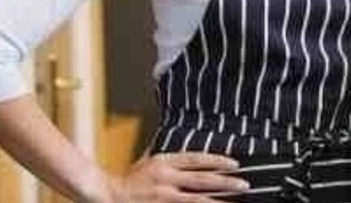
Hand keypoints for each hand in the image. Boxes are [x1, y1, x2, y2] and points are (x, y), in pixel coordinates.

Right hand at [100, 152, 248, 201]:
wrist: (106, 195)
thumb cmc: (129, 180)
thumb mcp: (149, 162)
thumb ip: (169, 159)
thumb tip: (188, 154)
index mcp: (164, 162)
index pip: (197, 159)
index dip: (218, 161)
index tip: (235, 164)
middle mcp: (166, 178)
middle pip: (202, 179)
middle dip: (225, 182)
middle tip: (244, 184)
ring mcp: (163, 196)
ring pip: (197, 199)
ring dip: (217, 200)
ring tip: (235, 200)